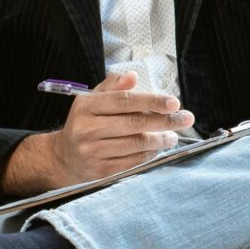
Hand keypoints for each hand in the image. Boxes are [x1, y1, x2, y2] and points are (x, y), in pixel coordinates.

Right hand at [47, 70, 192, 183]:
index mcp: (85, 107)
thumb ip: (113, 87)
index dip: (151, 101)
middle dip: (165, 121)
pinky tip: (157, 148)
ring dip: (161, 139)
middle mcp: (86, 130)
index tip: (174, 102)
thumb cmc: (85, 124)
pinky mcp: (100, 172)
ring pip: (137, 144)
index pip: (123, 101)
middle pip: (134, 124)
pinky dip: (150, 154)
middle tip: (186, 118)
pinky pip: (133, 162)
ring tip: (173, 135)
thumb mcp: (92, 101)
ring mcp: (92, 153)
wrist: (63, 158)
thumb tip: (133, 76)